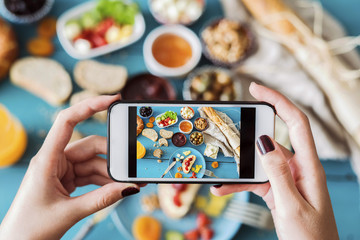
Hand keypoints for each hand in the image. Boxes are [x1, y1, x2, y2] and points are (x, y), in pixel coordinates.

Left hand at [0, 95, 141, 239]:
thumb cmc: (30, 228)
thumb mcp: (69, 212)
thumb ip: (102, 199)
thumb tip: (129, 188)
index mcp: (47, 159)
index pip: (68, 120)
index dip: (90, 105)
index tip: (113, 100)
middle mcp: (55, 159)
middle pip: (90, 146)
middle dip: (113, 157)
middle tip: (132, 166)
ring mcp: (62, 170)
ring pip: (94, 162)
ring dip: (111, 173)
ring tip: (128, 183)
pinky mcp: (67, 180)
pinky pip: (91, 174)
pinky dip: (105, 181)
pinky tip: (117, 188)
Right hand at [211, 83, 338, 239]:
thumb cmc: (310, 237)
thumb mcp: (292, 206)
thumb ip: (278, 173)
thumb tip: (265, 141)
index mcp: (309, 167)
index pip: (295, 123)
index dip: (277, 101)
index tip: (255, 88)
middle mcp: (298, 168)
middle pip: (272, 139)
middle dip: (248, 134)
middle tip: (226, 129)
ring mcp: (286, 178)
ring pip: (258, 163)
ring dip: (238, 168)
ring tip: (219, 173)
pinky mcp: (276, 189)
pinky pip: (255, 179)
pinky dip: (239, 183)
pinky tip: (223, 188)